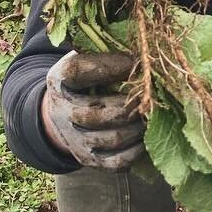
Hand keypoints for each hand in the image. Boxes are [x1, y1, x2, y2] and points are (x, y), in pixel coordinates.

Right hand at [41, 51, 144, 169]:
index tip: (134, 61)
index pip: (77, 71)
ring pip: (111, 138)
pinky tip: (145, 137)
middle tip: (150, 97)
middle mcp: (62, 112)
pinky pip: (117, 162)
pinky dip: (136, 151)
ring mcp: (75, 139)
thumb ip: (104, 51)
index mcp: (59, 80)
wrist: (62, 115)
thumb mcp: (83, 59)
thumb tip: (143, 49)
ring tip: (152, 115)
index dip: (107, 66)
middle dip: (129, 105)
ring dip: (137, 127)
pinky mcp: (89, 160)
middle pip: (96, 113)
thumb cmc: (85, 80)